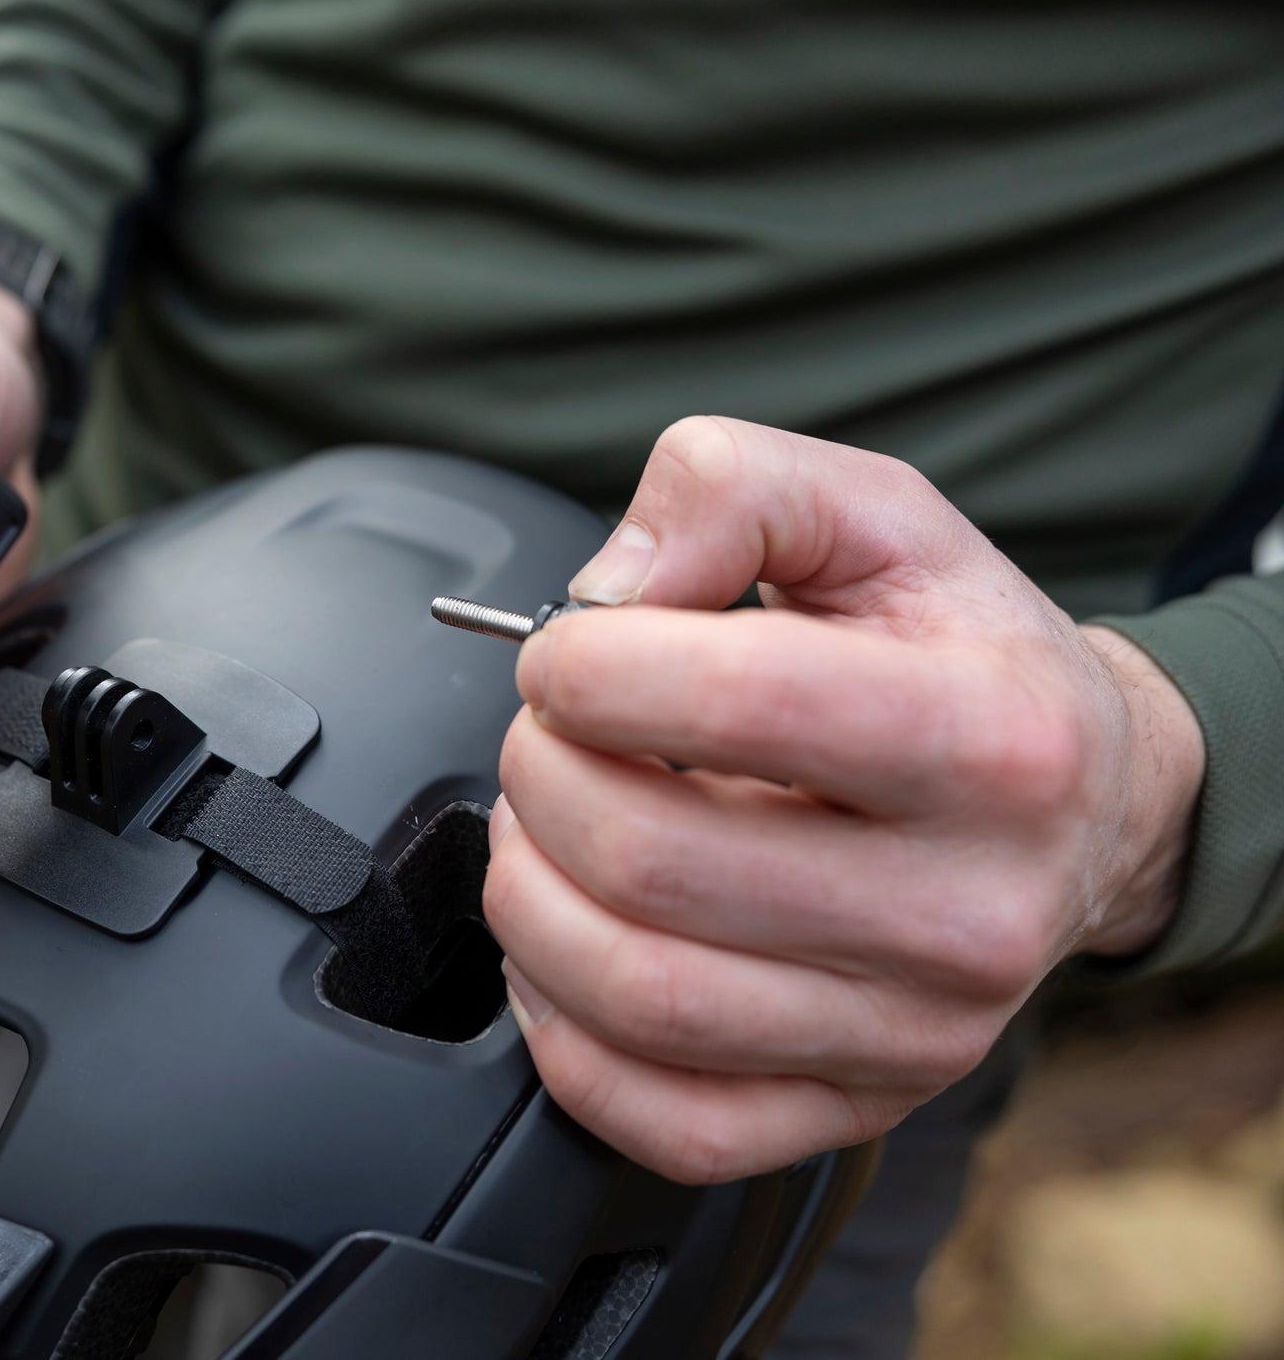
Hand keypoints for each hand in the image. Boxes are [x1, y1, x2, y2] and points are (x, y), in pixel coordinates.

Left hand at [485, 416, 1203, 1183]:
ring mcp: (914, 1032)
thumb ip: (731, 490)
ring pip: (635, 996)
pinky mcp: (855, 1106)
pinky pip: (660, 1119)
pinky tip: (569, 947)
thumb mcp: (873, 515)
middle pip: (650, 861)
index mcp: (989, 737)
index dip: (588, 664)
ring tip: (548, 827)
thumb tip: (607, 592)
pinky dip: (562, 1033)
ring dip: (529, 895)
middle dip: (541, 775)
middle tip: (548, 736)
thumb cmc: (958, 655)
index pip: (736, 703)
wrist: (1079, 802)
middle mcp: (967, 907)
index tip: (564, 652)